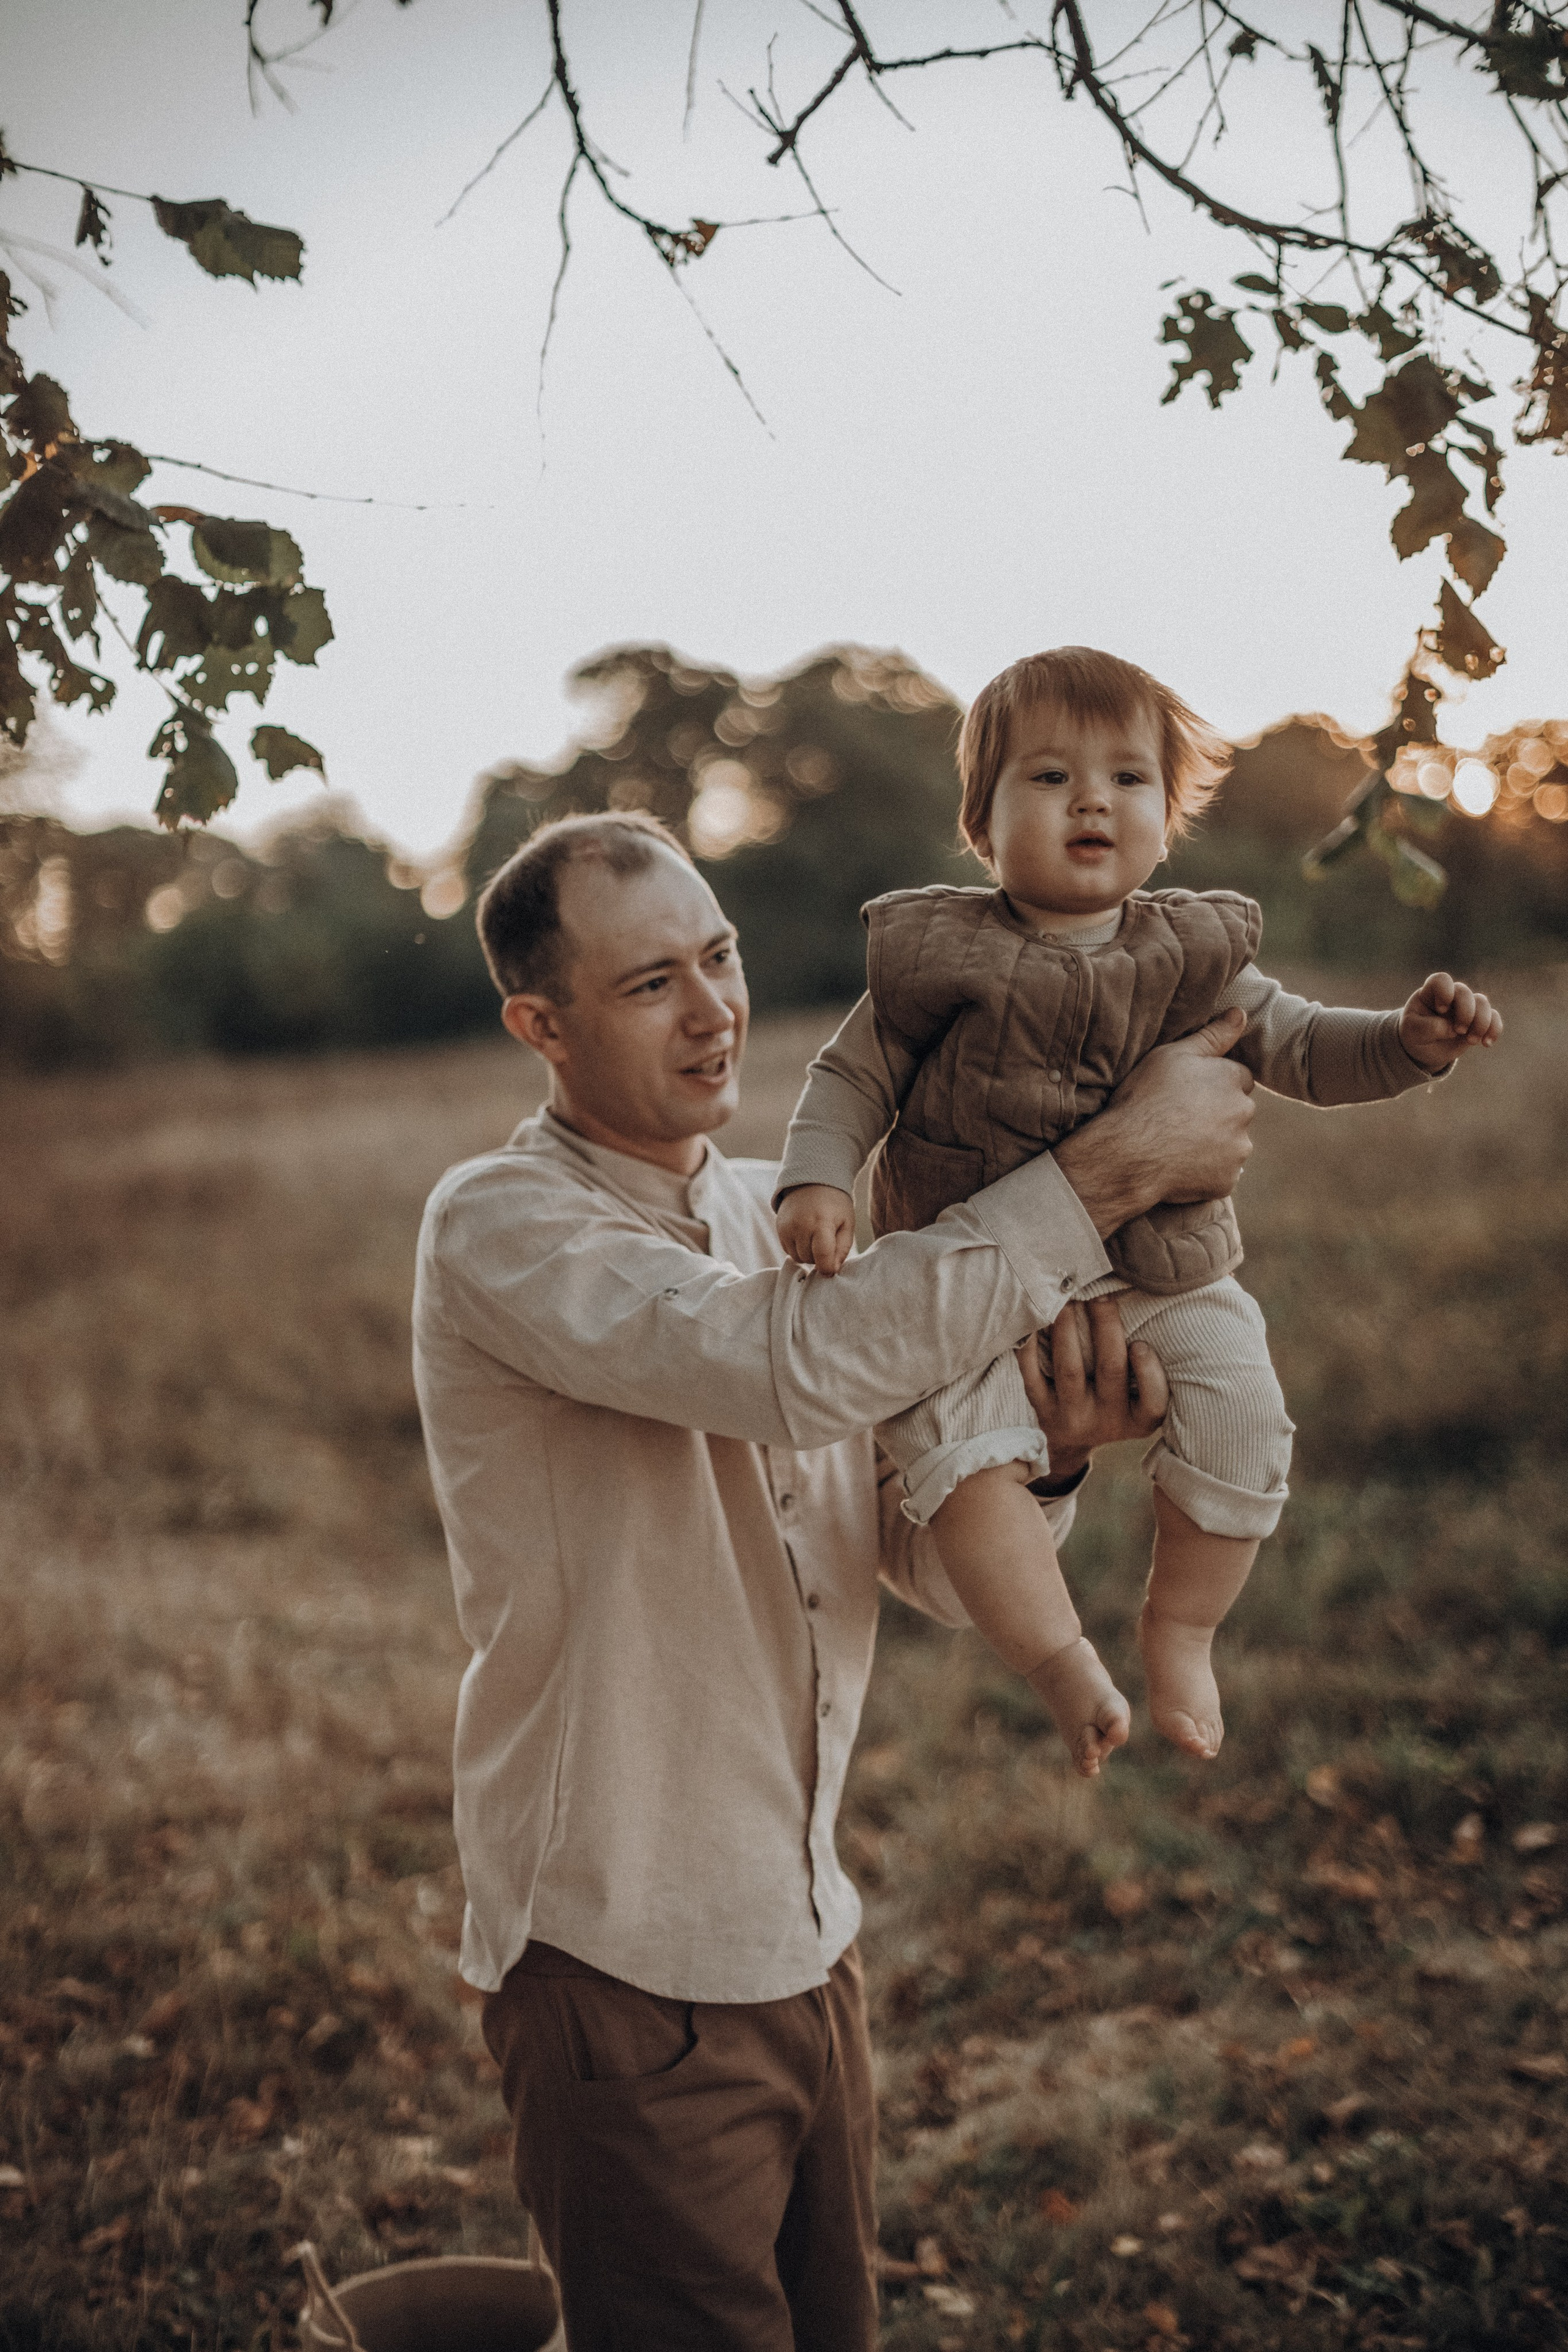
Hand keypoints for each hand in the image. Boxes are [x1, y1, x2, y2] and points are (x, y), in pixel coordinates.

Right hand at [776, 1182, 855, 1275]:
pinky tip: (806, 1235)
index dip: (828, 1269)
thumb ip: (842, 1249)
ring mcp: (787, 1227)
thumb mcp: (847, 1223)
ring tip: (816, 1238)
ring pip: (798, 1257)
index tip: (832, 1270)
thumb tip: (832, 1271)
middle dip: (820, 1258)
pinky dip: (798, 1249)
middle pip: (810, 1259)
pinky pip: (788, 1251)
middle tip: (827, 1243)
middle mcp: (801, 1225)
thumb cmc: (835, 1204)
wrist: (812, 1181)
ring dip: (808, 1254)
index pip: (822, 1256)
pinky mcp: (779, 1228)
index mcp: (821, 1222)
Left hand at [1016, 1297, 1169, 1482]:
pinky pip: (1032, 1376)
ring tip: (1069, 1301)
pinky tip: (1036, 1322)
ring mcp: (1071, 1417)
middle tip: (1101, 1296)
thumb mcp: (1140, 1400)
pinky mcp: (1042, 1410)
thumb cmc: (1117, 1404)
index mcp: (1139, 1420)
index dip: (1149, 1371)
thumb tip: (1149, 1308)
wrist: (1072, 1440)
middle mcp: (1107, 1421)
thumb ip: (1148, 1369)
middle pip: (1110, 1370)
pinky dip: (1031, 1347)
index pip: (1154, 1401)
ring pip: (1069, 1369)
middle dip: (1106, 1327)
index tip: (1140, 1344)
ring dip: (1068, 1330)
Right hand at [1054, 1006, 1254, 1237]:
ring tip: (1176, 1143)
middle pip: (1237, 1111)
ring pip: (1232, 1143)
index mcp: (1232, 1079)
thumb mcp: (1173, 1056)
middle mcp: (1243, 1114)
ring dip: (1214, 1143)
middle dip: (1218, 1113)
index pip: (1238, 1077)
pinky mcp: (1226, 1181)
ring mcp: (1237, 1150)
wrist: (1126, 1154)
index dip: (1212, 1084)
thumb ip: (1212, 1035)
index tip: (1188, 1093)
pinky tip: (1179, 1165)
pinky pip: (1221, 1173)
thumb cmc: (1145, 1098)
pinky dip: (1206, 1170)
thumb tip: (1241, 1013)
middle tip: (1179, 1118)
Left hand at [1399, 972, 1502, 1069]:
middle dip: (1465, 1013)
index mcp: (1430, 993)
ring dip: (1481, 1022)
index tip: (1441, 1010)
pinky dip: (1494, 1029)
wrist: (1425, 1050)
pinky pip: (1494, 1017)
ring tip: (1471, 1041)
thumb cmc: (1415, 1035)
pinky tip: (1486, 1043)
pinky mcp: (1478, 1020)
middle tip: (1458, 1031)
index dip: (1445, 992)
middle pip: (1464, 992)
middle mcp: (1450, 996)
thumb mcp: (1413, 1032)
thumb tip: (1453, 1029)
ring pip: (1482, 1002)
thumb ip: (1429, 1027)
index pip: (1441, 980)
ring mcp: (1466, 1006)